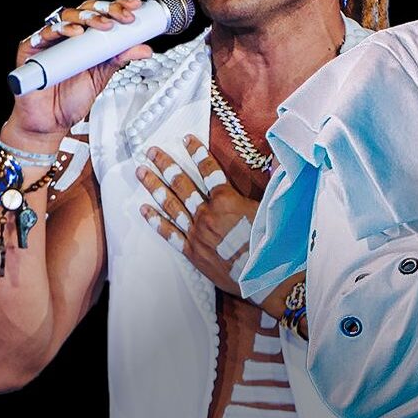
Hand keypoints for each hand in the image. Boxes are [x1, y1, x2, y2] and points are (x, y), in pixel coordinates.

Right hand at [5, 0, 151, 147]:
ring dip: (87, 17)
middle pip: (85, 10)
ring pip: (66, 17)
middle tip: (122, 17)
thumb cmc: (72, 98)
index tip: (135, 7)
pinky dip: (60, 30)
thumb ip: (121, 59)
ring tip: (104, 25)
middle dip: (106, 9)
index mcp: (86, 38)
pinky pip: (43, 34)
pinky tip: (75, 32)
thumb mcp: (103, 75)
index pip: (101, 13)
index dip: (117, 6)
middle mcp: (67, 35)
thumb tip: (144, 48)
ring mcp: (49, 40)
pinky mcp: (31, 49)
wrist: (51, 122)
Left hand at [137, 135, 258, 295]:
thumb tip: (276, 158)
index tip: (186, 139)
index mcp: (227, 200)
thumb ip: (270, 181)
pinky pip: (170, 234)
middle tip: (151, 152)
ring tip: (142, 172)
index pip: (209, 170)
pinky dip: (156, 221)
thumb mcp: (274, 207)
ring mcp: (197, 234)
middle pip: (182, 185)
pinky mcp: (193, 253)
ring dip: (155, 187)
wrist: (267, 279)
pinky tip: (145, 210)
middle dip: (166, 165)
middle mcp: (208, 214)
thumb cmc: (274, 244)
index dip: (197, 152)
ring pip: (171, 206)